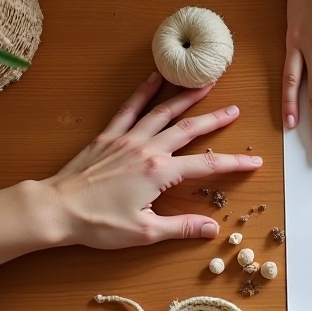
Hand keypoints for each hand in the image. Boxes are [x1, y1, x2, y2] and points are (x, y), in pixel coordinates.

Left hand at [41, 72, 262, 248]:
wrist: (56, 209)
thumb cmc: (98, 223)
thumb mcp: (144, 232)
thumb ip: (181, 227)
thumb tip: (212, 228)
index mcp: (160, 173)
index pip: (207, 165)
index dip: (234, 163)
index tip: (255, 161)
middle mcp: (147, 149)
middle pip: (188, 129)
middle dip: (214, 119)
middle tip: (234, 110)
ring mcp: (127, 139)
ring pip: (163, 112)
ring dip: (185, 97)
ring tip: (204, 84)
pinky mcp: (108, 137)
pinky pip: (129, 109)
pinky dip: (143, 92)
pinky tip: (154, 78)